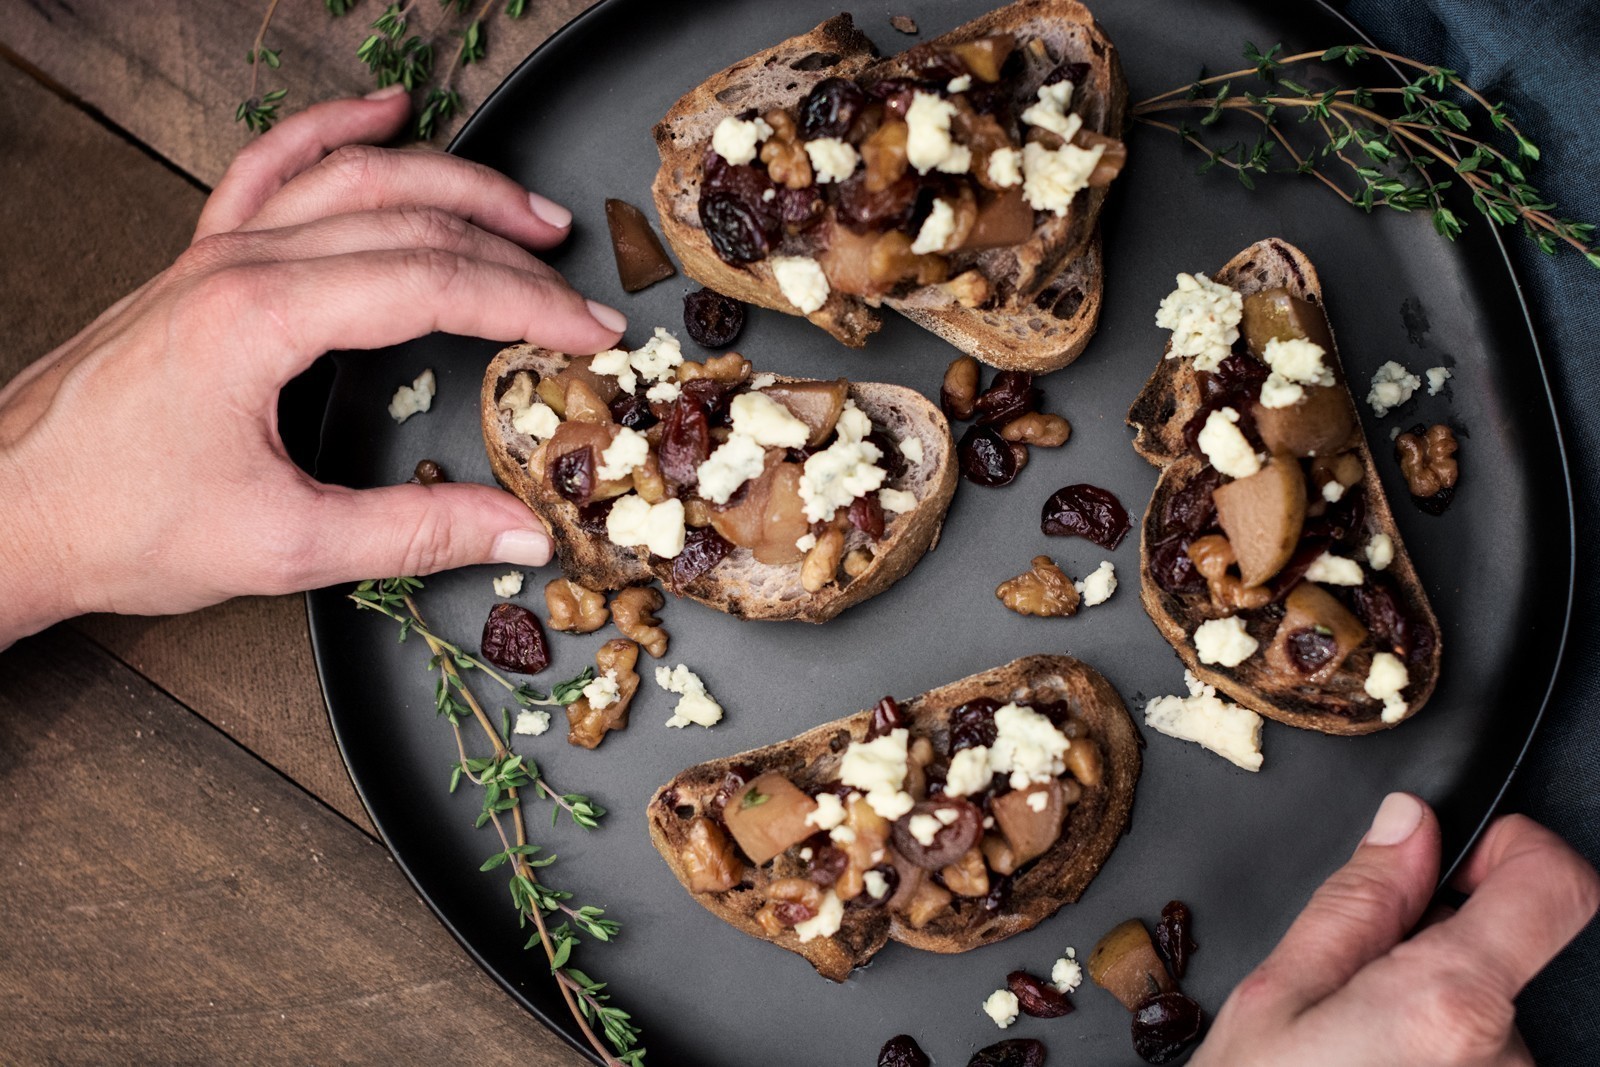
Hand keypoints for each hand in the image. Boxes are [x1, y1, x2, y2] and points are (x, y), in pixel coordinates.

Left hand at [0, 87, 626, 647]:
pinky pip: (274, 167)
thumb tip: (519, 533)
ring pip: (354, 179)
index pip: (434, 284)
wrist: (4, 512)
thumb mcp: (284, 546)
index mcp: (262, 318)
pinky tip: (380, 114)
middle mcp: (240, 263)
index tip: (586, 334)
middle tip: (576, 288)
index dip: (527, 308)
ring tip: (523, 210)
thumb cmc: (117, 523)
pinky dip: (332, 132)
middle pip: (409, 221)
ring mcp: (215, 251)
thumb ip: (416, 532)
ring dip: (450, 185)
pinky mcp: (199, 262)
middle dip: (510, 251)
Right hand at [1194, 793, 1598, 1065]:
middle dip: (1438, 953)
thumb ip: (1357, 904)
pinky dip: (1440, 1063)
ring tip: (1360, 1058)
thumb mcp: (1277, 997)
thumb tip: (1407, 828)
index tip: (1463, 856)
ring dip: (1436, 1023)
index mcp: (1451, 1006)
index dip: (1512, 850)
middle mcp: (1509, 1062)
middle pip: (1507, 957)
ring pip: (1491, 1022)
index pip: (1557, 888)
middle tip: (1354, 997)